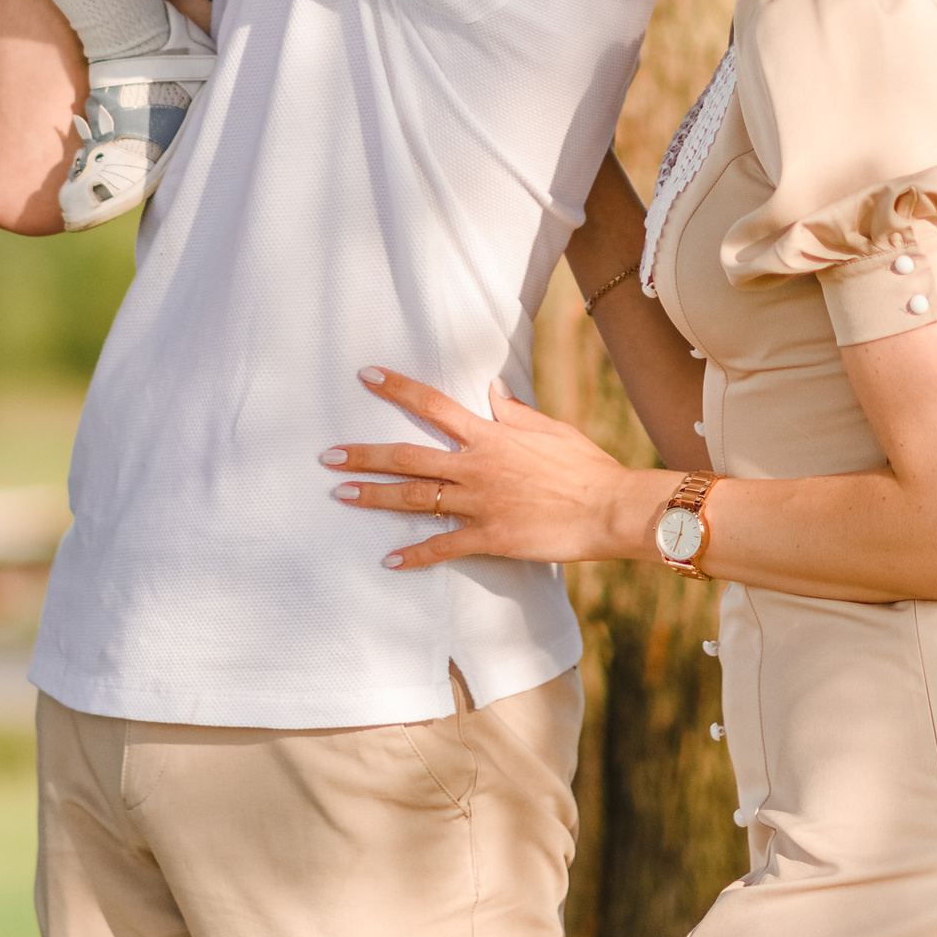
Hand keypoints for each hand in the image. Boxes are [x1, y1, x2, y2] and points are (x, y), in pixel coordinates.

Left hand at [324, 367, 663, 569]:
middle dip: (363, 455)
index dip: (396, 389)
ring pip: (414, 499)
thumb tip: (491, 389)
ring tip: (340, 495)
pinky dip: (414, 555)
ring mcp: (479, 504)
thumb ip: (514, 412)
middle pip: (407, 457)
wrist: (609, 508)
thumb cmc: (585, 466)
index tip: (366, 376)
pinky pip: (442, 547)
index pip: (432, 405)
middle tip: (327, 456)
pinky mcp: (489, 538)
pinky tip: (388, 560)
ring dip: (373, 497)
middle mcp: (475, 466)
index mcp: (489, 435)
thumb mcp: (549, 428)